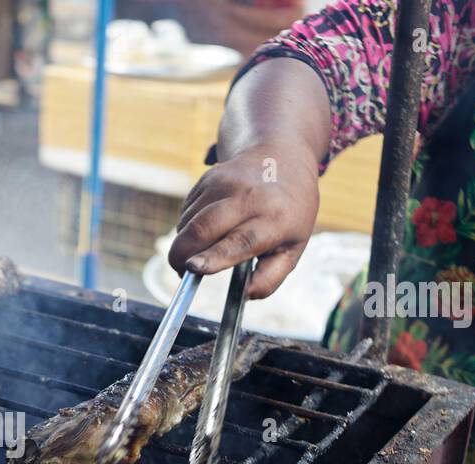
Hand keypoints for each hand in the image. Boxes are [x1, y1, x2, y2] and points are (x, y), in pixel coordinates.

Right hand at [167, 142, 319, 298]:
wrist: (282, 158)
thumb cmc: (289, 212)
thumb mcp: (294, 247)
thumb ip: (270, 278)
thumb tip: (244, 295)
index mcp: (275, 219)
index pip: (241, 240)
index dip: (215, 256)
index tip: (193, 268)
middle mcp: (248, 197)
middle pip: (202, 228)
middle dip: (181, 255)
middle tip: (181, 272)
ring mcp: (225, 183)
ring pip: (188, 222)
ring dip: (184, 243)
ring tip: (200, 250)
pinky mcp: (208, 178)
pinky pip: (186, 211)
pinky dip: (188, 227)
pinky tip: (205, 228)